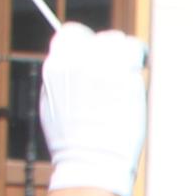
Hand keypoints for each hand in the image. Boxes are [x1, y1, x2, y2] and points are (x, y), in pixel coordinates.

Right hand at [35, 23, 147, 195]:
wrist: (90, 161)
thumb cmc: (73, 142)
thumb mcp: (53, 104)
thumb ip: (64, 77)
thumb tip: (72, 63)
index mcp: (57, 65)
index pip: (72, 34)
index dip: (86, 43)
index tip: (96, 53)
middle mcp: (78, 60)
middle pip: (100, 38)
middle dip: (109, 51)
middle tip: (116, 70)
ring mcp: (103, 65)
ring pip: (121, 42)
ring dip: (126, 55)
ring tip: (127, 76)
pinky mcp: (126, 74)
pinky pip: (137, 53)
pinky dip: (140, 59)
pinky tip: (140, 73)